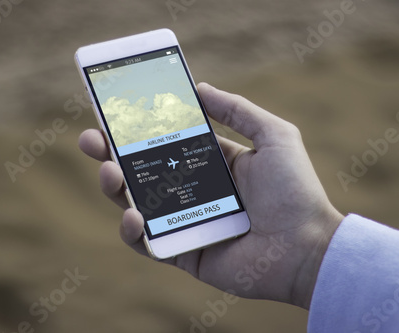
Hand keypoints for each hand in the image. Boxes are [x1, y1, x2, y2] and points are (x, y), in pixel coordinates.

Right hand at [78, 83, 343, 308]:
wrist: (306, 246)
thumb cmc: (295, 190)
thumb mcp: (273, 135)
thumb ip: (237, 109)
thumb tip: (200, 87)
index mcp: (212, 164)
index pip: (166, 143)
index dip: (139, 129)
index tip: (115, 112)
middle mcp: (195, 191)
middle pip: (143, 171)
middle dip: (112, 154)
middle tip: (91, 139)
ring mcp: (186, 222)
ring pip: (137, 204)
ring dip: (115, 187)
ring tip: (109, 171)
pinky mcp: (183, 253)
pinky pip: (147, 243)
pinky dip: (132, 231)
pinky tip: (133, 215)